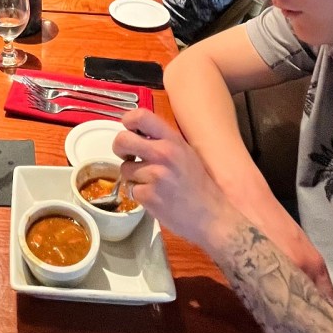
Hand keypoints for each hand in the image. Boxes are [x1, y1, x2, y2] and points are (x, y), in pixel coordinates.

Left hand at [112, 109, 229, 250]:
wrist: (212, 216)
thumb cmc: (198, 184)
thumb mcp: (185, 152)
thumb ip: (162, 140)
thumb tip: (136, 131)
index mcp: (172, 140)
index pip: (141, 116)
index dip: (128, 121)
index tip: (128, 130)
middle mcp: (163, 153)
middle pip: (122, 140)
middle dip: (119, 148)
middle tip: (128, 157)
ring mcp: (155, 175)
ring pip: (124, 168)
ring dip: (132, 176)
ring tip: (150, 183)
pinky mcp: (148, 195)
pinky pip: (130, 189)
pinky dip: (138, 194)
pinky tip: (153, 197)